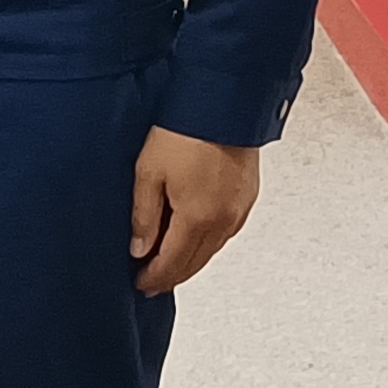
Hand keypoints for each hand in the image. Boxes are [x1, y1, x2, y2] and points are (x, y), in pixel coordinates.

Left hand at [129, 130, 258, 295]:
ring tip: (171, 262)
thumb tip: (139, 249)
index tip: (141, 284)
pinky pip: (226, 232)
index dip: (154, 278)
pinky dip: (208, 242)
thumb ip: (144, 215)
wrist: (223, 102)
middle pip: (195, 264)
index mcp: (197, 219)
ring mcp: (239, 209)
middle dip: (172, 276)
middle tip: (153, 282)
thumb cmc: (184, 129)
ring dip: (191, 260)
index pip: (173, 264)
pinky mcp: (247, 196)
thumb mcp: (148, 171)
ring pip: (212, 250)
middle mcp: (223, 221)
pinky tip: (196, 237)